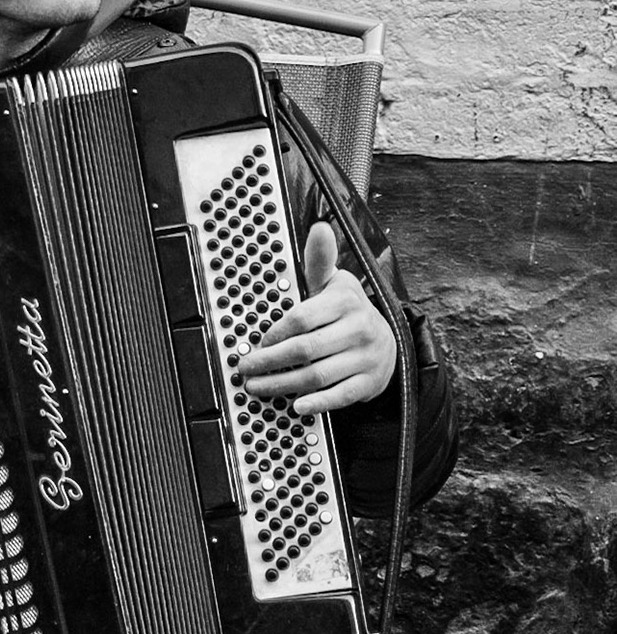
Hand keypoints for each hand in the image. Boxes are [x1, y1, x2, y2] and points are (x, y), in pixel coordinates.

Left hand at [237, 222, 395, 414]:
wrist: (388, 340)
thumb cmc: (347, 311)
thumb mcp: (334, 283)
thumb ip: (319, 261)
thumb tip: (319, 228)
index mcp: (345, 301)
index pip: (302, 318)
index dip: (275, 332)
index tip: (258, 341)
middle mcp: (360, 328)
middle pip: (305, 349)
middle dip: (269, 362)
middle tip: (245, 368)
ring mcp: (367, 357)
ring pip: (317, 375)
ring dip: (282, 385)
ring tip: (257, 387)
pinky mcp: (370, 382)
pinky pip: (341, 396)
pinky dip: (317, 403)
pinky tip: (296, 405)